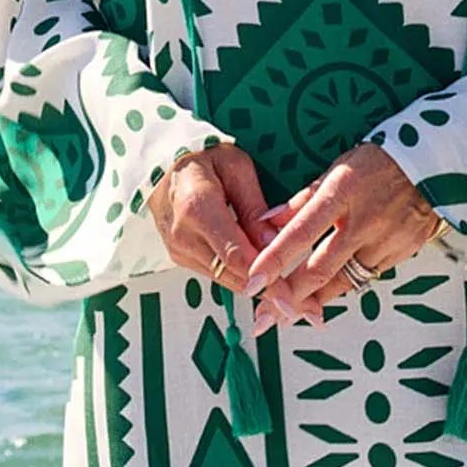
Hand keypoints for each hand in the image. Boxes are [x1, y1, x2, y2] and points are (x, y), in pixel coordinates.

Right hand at [147, 144, 292, 318]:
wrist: (163, 165)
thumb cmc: (204, 157)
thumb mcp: (236, 167)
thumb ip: (254, 206)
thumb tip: (273, 243)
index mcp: (197, 208)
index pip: (235, 255)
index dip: (265, 279)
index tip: (291, 298)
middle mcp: (183, 236)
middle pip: (232, 275)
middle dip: (269, 292)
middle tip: (304, 308)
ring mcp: (179, 250)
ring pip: (226, 279)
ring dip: (258, 288)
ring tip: (292, 297)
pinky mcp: (181, 257)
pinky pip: (217, 273)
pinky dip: (242, 278)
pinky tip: (267, 279)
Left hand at [246, 144, 443, 334]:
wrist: (434, 165)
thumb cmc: (377, 163)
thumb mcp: (337, 169)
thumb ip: (302, 199)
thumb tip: (266, 222)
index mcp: (342, 192)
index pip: (301, 233)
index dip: (275, 260)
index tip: (253, 281)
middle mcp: (364, 221)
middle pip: (321, 269)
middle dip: (289, 298)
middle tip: (265, 319)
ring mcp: (386, 241)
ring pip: (344, 282)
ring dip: (314, 302)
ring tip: (289, 316)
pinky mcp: (402, 253)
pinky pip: (365, 277)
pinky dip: (343, 287)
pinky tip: (325, 296)